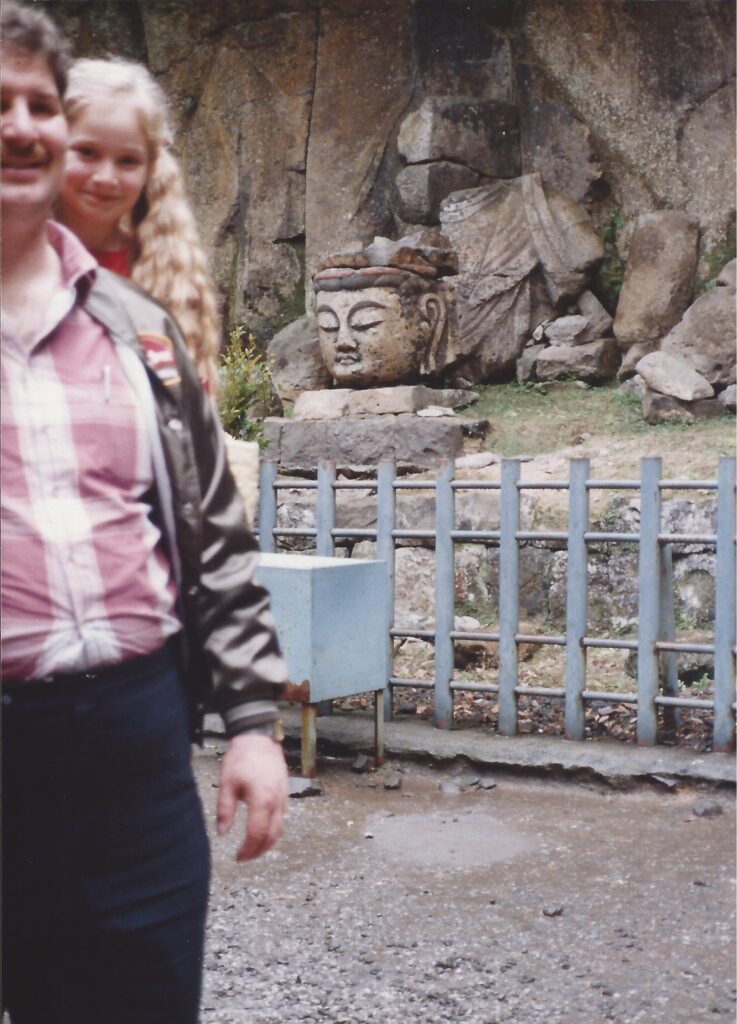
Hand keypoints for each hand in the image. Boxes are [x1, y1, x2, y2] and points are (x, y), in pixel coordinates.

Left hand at [216, 732, 287, 860]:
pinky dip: (273, 830)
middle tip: (244, 857)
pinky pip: (282, 818)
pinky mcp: (285, 792)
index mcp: (261, 800)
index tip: (237, 856)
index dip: (247, 849)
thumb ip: (225, 810)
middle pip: (272, 836)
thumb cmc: (242, 758)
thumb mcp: (227, 783)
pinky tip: (261, 830)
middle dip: (258, 851)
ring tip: (252, 849)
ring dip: (267, 843)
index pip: (257, 834)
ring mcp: (283, 797)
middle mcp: (276, 801)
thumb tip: (222, 833)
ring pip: (279, 828)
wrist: (259, 737)